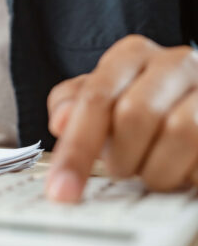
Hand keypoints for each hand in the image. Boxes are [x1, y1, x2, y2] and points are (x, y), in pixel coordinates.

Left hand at [46, 35, 197, 201]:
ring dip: (156, 168)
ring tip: (151, 170)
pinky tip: (181, 168)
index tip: (61, 190)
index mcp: (132, 55)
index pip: (95, 98)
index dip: (75, 148)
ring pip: (179, 131)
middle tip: (119, 170)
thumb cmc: (145, 104)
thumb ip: (74, 105)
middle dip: (120, 156)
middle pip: (135, 113)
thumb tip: (60, 121)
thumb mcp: (104, 98)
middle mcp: (174, 63)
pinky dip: (187, 174)